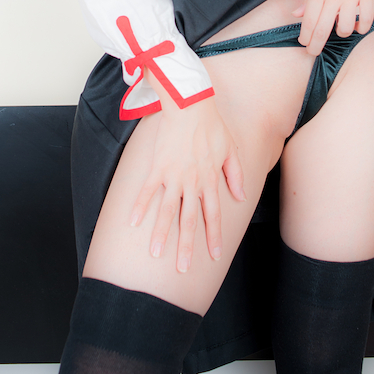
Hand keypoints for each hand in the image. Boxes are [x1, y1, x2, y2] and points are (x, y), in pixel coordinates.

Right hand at [129, 79, 245, 273]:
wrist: (192, 105)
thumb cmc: (212, 125)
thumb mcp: (232, 150)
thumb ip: (237, 175)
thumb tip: (240, 197)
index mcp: (211, 180)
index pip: (213, 215)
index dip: (212, 236)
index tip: (213, 255)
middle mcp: (193, 182)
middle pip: (189, 220)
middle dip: (186, 246)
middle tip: (182, 268)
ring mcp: (174, 175)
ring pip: (168, 211)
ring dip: (162, 234)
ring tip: (157, 253)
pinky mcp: (158, 166)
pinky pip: (148, 190)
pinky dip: (140, 206)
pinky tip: (133, 222)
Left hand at [293, 0, 373, 56]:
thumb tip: (298, 14)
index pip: (309, 22)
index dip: (306, 37)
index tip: (304, 42)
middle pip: (324, 30)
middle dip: (316, 45)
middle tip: (314, 50)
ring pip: (346, 28)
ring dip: (340, 33)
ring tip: (336, 29)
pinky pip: (367, 18)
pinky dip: (362, 27)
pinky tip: (357, 26)